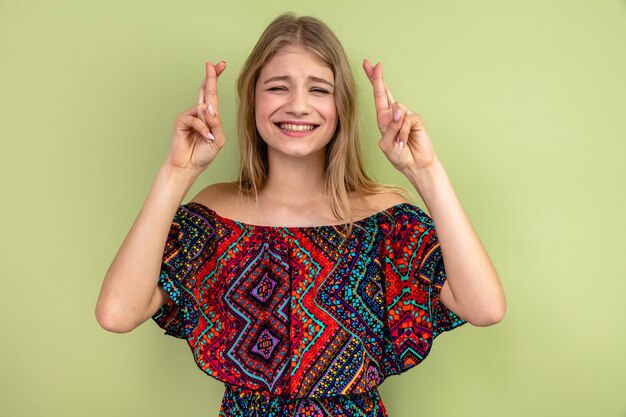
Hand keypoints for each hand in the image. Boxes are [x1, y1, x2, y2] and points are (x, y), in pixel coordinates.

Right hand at [165, 60, 226, 175]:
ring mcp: (189, 115)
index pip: (212, 93)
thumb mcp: (218, 139)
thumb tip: (208, 108)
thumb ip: (216, 123)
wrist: (189, 166)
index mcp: (209, 115)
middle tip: (212, 64)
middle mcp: (198, 112)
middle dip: (211, 77)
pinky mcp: (180, 120)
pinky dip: (202, 129)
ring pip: (203, 108)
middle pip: (205, 90)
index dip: (215, 78)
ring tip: (209, 137)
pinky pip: (195, 119)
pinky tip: (205, 138)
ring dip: (209, 124)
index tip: (221, 64)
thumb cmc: (203, 153)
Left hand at [362, 59, 437, 174]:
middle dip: (378, 78)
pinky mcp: (416, 120)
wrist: (415, 165)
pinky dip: (403, 132)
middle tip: (374, 64)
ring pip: (396, 110)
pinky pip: (406, 120)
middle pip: (386, 92)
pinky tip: (404, 142)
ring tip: (399, 143)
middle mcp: (394, 115)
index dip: (374, 81)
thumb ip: (388, 128)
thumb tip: (397, 109)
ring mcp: (405, 116)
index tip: (369, 65)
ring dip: (396, 129)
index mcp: (384, 119)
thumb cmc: (399, 156)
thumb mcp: (386, 145)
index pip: (378, 97)